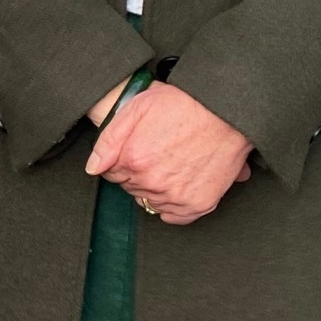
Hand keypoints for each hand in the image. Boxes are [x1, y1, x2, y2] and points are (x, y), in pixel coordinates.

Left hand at [86, 82, 250, 225]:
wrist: (227, 112)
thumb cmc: (185, 104)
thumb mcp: (138, 107)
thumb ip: (109, 139)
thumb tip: (93, 167)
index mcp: (133, 159)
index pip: (112, 173)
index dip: (124, 160)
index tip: (140, 149)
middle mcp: (152, 182)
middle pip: (132, 188)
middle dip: (140, 173)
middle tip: (159, 153)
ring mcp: (175, 196)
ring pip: (151, 202)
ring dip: (156, 188)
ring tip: (173, 164)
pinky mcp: (197, 204)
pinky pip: (174, 217)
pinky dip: (174, 205)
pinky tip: (179, 185)